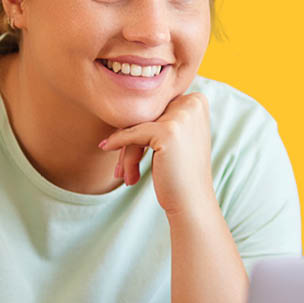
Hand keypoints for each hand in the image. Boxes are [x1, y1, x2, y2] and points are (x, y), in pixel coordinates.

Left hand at [99, 92, 215, 217]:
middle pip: (147, 115)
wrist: (191, 202)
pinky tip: (105, 147)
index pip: (156, 107)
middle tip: (121, 167)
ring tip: (124, 174)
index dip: (140, 128)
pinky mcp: (168, 131)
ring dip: (127, 151)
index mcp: (197, 100)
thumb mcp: (174, 137)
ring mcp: (182, 116)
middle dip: (131, 141)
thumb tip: (120, 100)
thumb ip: (160, 116)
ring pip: (138, 125)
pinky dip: (117, 142)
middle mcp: (193, 103)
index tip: (130, 152)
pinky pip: (132, 134)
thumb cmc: (180, 173)